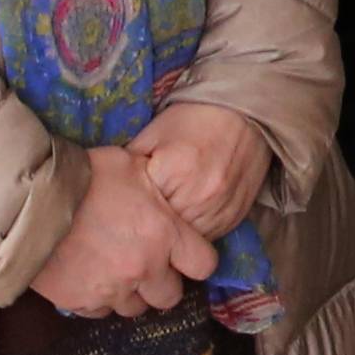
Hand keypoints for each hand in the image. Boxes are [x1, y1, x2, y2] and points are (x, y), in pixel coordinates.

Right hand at [33, 141, 220, 318]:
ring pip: (134, 307)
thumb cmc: (85, 176)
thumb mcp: (130, 164)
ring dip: (129, 292)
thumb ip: (154, 184)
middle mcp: (145, 268)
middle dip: (161, 282)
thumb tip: (162, 182)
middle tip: (145, 264)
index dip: (194, 258)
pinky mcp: (82, 302)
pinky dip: (97, 299)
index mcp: (165, 234)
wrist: (32, 202)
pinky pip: (99, 311)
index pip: (203, 264)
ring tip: (113, 269)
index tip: (182, 253)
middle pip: (170, 296)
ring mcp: (113, 289)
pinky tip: (88, 276)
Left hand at [132, 99, 273, 239]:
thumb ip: (130, 165)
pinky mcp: (236, 216)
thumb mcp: (152, 133)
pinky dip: (198, 230)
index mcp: (173, 172)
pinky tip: (191, 214)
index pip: (141, 210)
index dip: (134, 208)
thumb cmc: (193, 119)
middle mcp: (199, 196)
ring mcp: (221, 209)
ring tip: (171, 214)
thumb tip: (110, 190)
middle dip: (155, 224)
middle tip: (149, 212)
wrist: (244, 113)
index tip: (131, 204)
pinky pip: (210, 237)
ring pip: (188, 240)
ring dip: (178, 232)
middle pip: (165, 231)